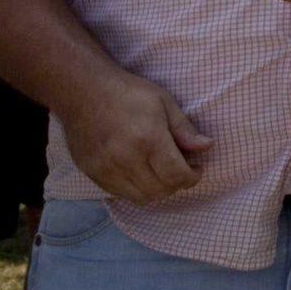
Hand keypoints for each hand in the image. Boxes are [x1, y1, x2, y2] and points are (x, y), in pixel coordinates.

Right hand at [58, 68, 211, 203]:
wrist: (84, 92)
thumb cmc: (128, 93)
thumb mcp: (164, 102)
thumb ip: (184, 129)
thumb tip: (206, 147)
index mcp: (148, 139)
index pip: (176, 176)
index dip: (192, 178)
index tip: (197, 169)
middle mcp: (126, 159)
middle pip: (160, 191)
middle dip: (177, 184)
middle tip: (182, 170)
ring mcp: (106, 169)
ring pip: (140, 197)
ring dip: (157, 190)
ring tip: (162, 173)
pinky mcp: (92, 174)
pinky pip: (120, 194)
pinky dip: (136, 189)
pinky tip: (141, 173)